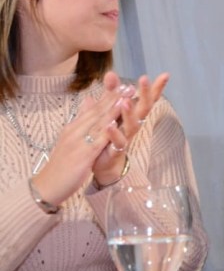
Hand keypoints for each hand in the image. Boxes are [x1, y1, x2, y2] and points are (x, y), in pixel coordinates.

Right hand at [32, 72, 136, 204]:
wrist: (47, 185)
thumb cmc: (61, 165)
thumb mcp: (71, 141)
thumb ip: (82, 122)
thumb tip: (88, 102)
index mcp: (74, 128)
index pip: (93, 109)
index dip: (108, 96)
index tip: (123, 85)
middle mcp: (75, 131)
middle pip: (96, 111)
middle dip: (113, 97)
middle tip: (129, 85)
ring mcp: (78, 142)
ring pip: (97, 122)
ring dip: (112, 108)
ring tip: (126, 96)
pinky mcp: (82, 155)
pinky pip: (96, 141)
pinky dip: (106, 130)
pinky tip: (115, 122)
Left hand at [91, 72, 168, 184]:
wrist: (104, 163)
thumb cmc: (109, 135)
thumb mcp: (108, 110)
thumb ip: (110, 93)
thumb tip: (110, 73)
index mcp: (132, 114)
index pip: (146, 99)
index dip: (156, 88)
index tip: (165, 75)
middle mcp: (133, 124)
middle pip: (144, 108)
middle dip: (145, 94)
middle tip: (144, 78)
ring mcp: (127, 137)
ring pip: (133, 125)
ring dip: (129, 113)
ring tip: (125, 101)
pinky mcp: (117, 150)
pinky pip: (118, 142)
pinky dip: (114, 133)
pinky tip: (109, 125)